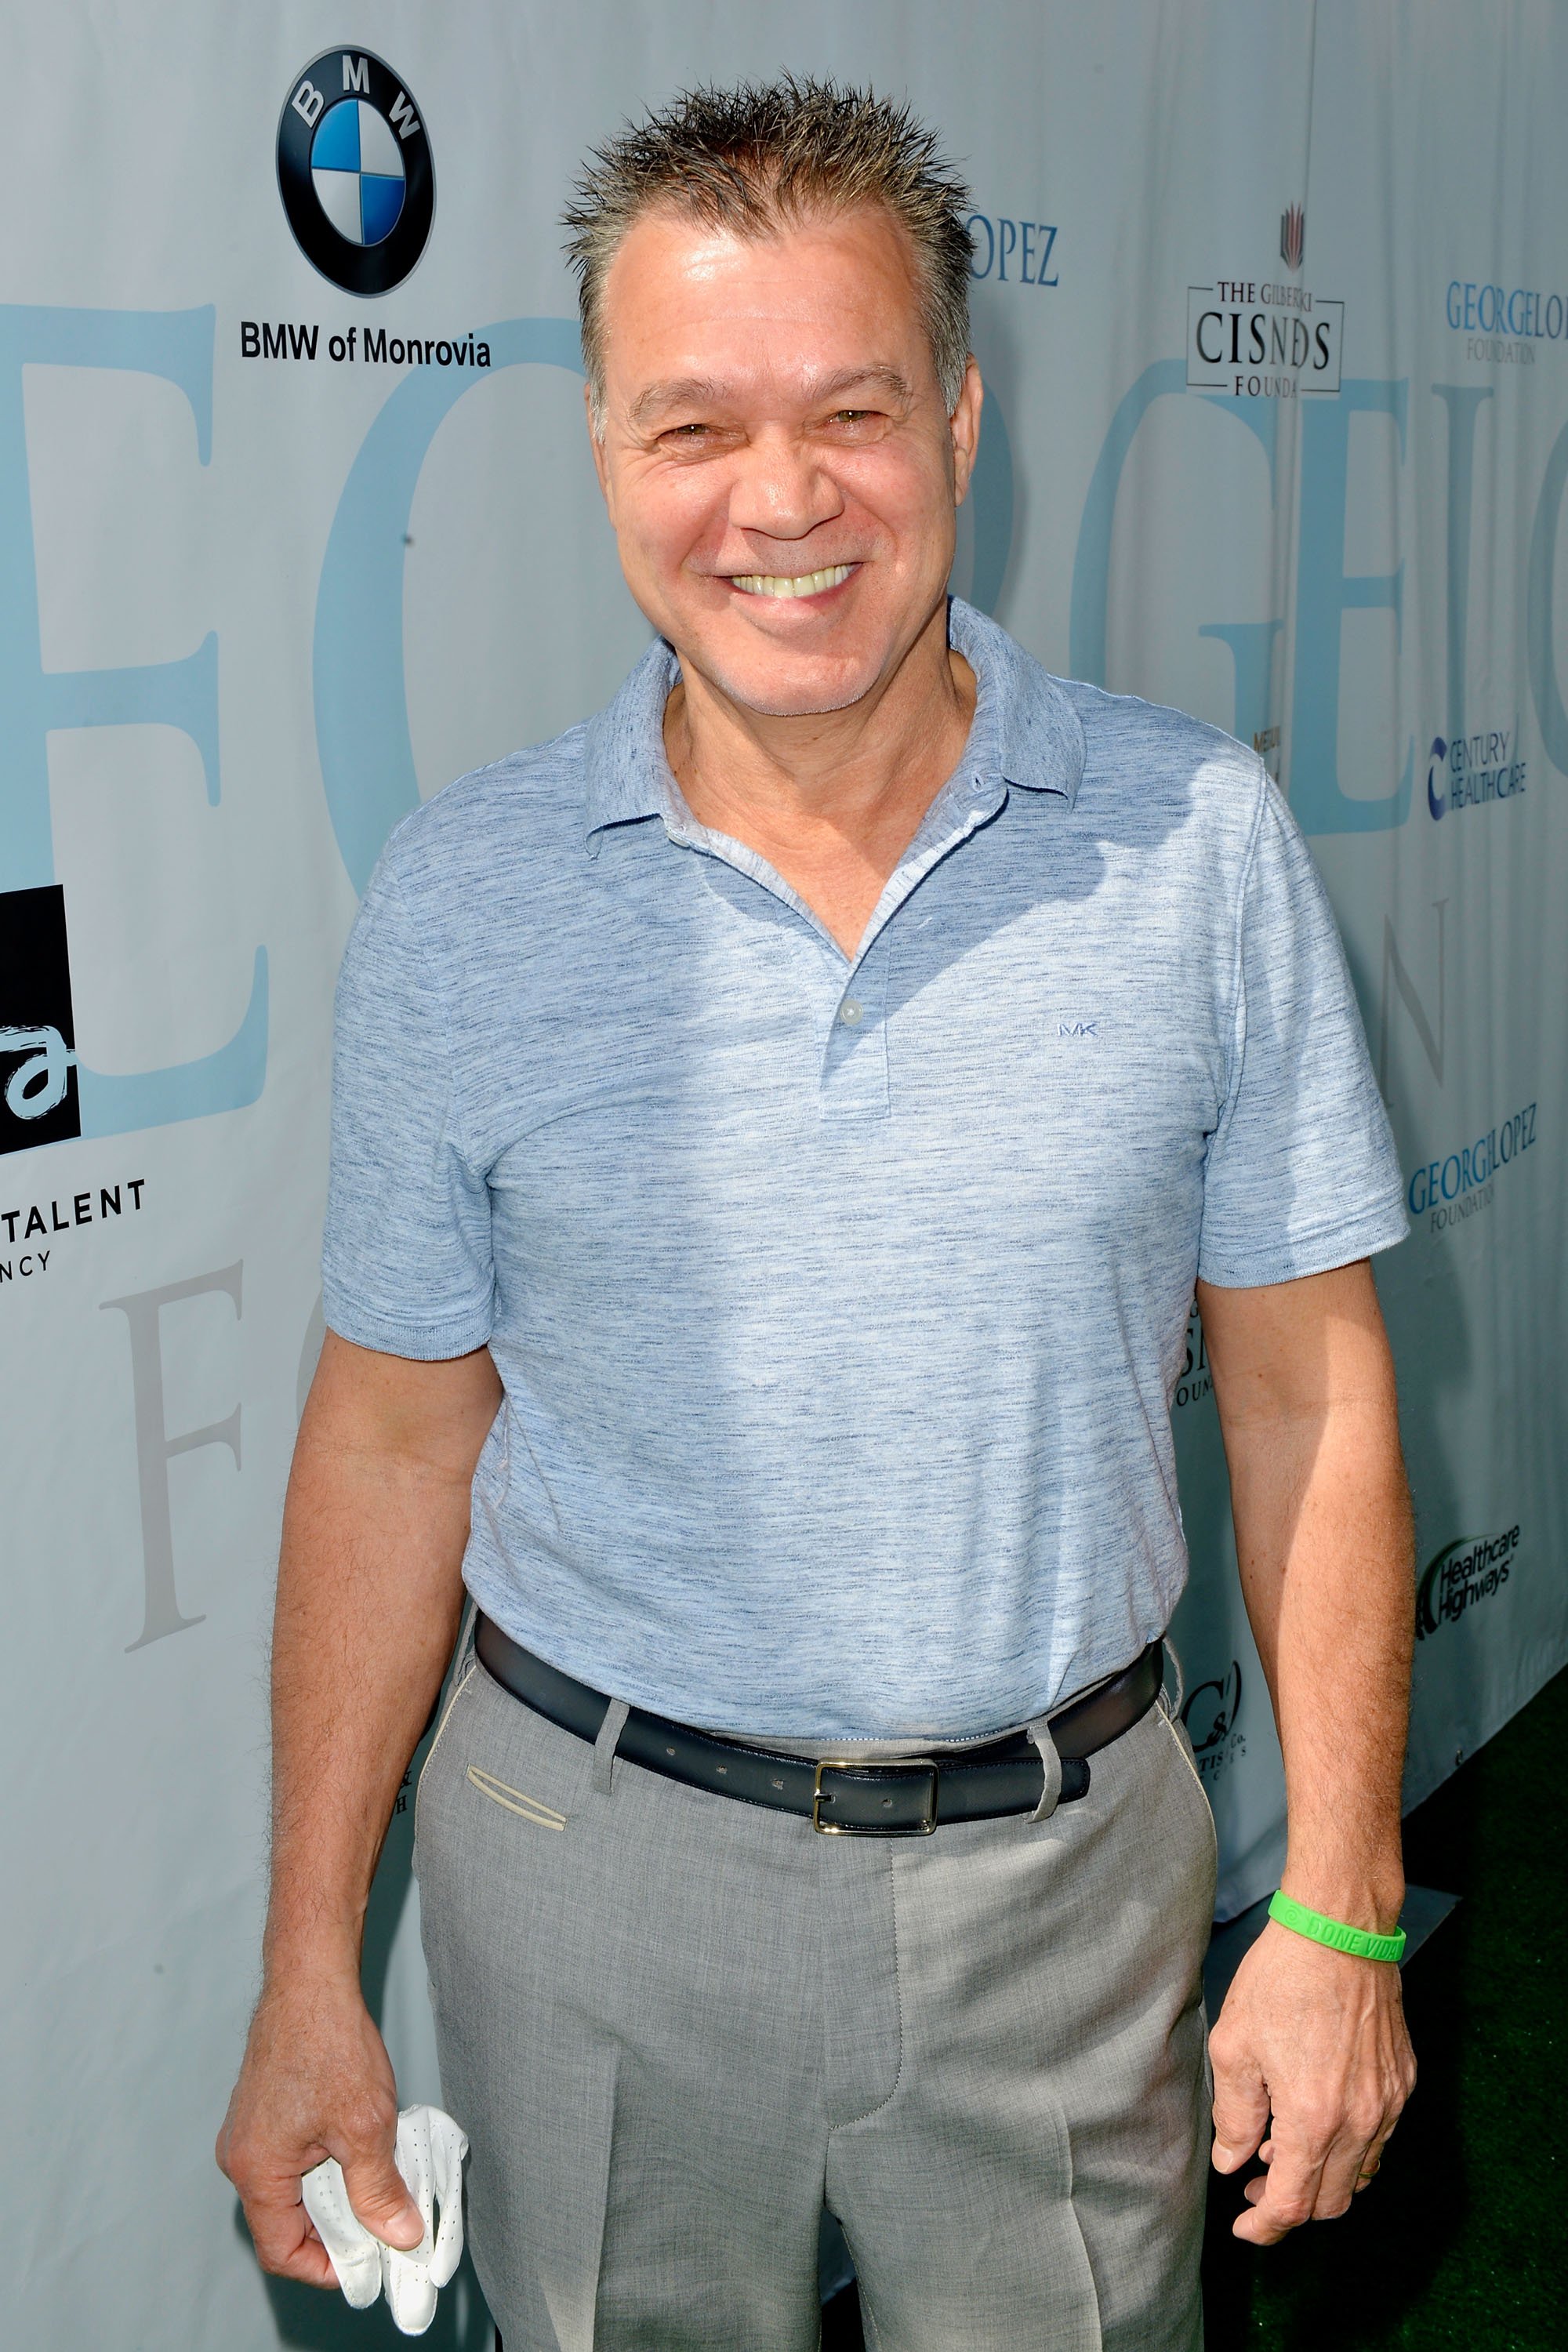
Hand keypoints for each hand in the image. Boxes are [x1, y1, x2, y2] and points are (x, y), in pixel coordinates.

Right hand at [217, 1968, 423, 2286]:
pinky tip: (362, 2145)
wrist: (311, 1977)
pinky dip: (328, 2163)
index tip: (370, 2261)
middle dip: (339, 2228)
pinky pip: (293, 2158)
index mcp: (256, 2171)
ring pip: (293, 2188)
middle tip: (385, 2223)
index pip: (281, 2252)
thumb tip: (399, 2236)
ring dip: (337, 2191)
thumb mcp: (366, 2128)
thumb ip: (380, 2191)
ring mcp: (249, 2131)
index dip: (327, 2266)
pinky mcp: (264, 2110)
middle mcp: (241, 2156)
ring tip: (380, 2178)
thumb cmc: (328, 2042)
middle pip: (286, 2222)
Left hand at [1209, 1918, 1415, 2242]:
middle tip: (1256, 2184)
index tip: (1245, 2227)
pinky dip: (1348, 2147)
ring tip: (1280, 2145)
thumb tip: (1232, 2162)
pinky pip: (1379, 2139)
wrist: (1340, 1930)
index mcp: (1314, 2118)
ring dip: (1321, 2177)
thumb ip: (1234, 2115)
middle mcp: (1361, 2121)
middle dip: (1291, 2205)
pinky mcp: (1403, 2082)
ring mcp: (1389, 2103)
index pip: (1294, 2206)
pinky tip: (1315, 2117)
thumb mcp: (1235, 2045)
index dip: (1265, 2228)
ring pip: (1359, 2175)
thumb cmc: (1281, 1980)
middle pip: (1331, 2202)